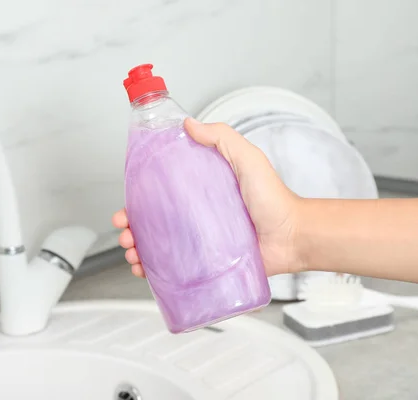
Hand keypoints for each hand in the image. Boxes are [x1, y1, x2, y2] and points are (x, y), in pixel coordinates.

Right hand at [112, 117, 302, 277]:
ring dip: (137, 250)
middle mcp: (193, 216)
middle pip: (151, 223)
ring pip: (157, 247)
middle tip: (125, 232)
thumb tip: (189, 123)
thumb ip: (222, 138)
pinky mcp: (206, 264)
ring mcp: (198, 242)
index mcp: (198, 191)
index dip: (136, 200)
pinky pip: (174, 268)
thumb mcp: (247, 159)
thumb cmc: (274, 198)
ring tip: (132, 252)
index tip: (124, 206)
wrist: (293, 235)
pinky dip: (154, 271)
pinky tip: (144, 270)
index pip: (158, 194)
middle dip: (130, 229)